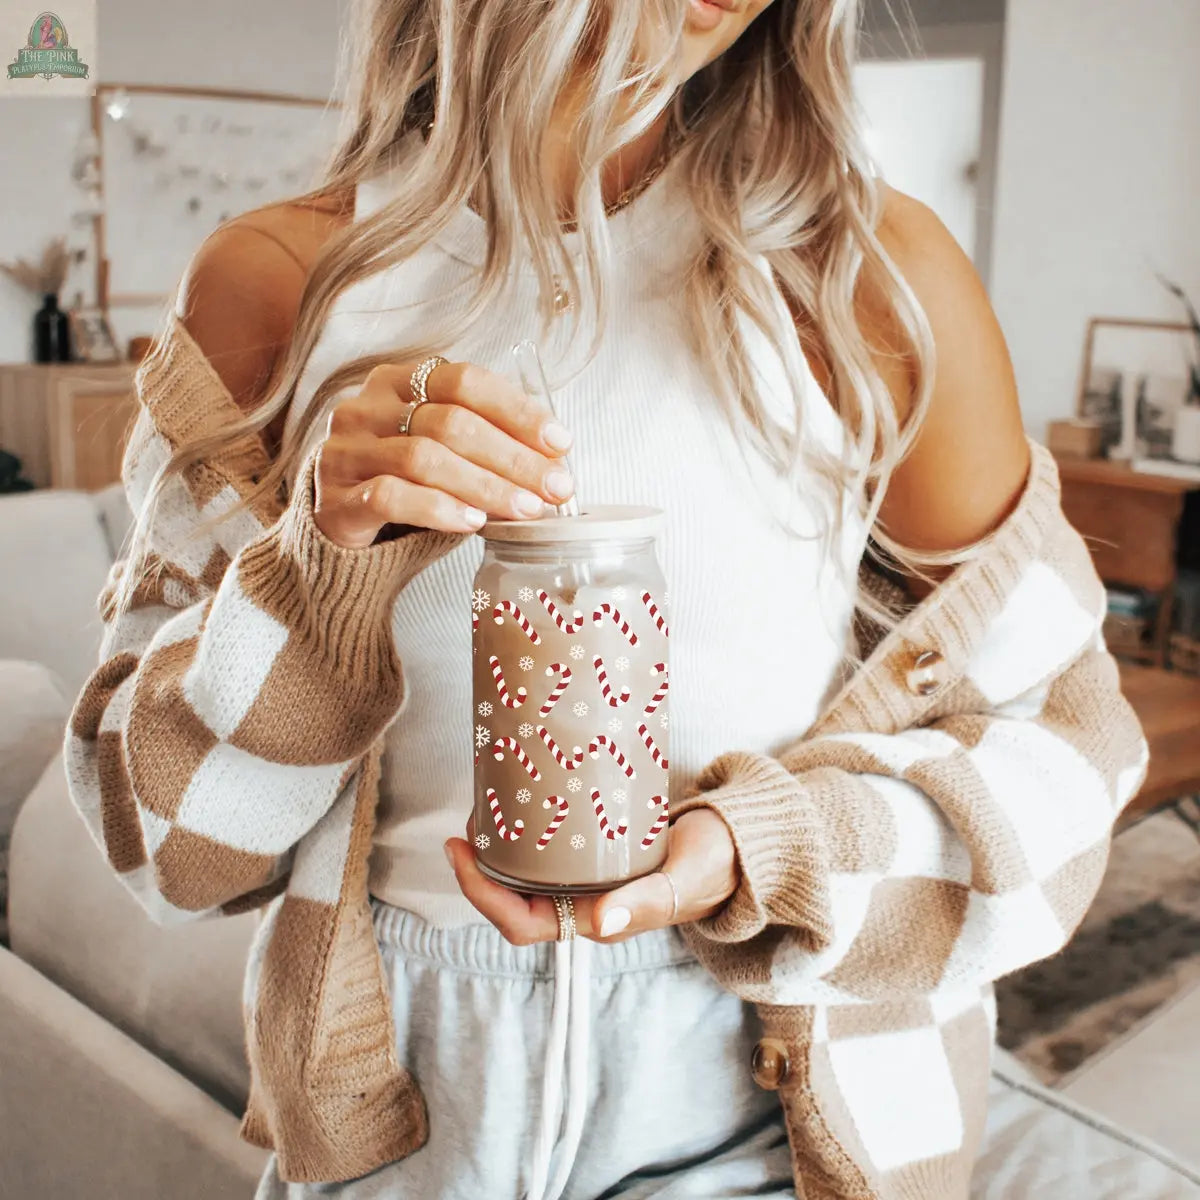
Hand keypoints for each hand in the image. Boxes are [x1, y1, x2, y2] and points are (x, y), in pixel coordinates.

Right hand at [313, 359, 575, 548]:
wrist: (338, 523)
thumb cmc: (405, 480)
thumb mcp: (443, 448)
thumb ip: (488, 443)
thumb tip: (554, 461)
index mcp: (399, 381)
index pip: (465, 381)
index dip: (517, 410)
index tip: (560, 442)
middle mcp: (367, 407)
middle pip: (450, 422)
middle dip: (513, 457)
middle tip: (555, 487)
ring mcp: (346, 451)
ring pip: (424, 459)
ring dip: (485, 486)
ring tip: (525, 508)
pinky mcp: (334, 499)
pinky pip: (391, 496)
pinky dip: (439, 508)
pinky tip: (473, 521)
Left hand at [443, 807, 738, 943]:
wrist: (740, 846)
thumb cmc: (716, 865)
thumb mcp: (685, 877)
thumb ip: (650, 899)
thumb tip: (601, 923)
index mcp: (598, 919)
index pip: (521, 923)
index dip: (481, 894)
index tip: (459, 850)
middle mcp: (585, 903)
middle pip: (512, 899)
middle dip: (480, 866)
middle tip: (469, 819)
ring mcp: (589, 880)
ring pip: (527, 874)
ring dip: (500, 847)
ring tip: (486, 805)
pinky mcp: (596, 853)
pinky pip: (549, 850)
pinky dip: (527, 829)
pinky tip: (521, 797)